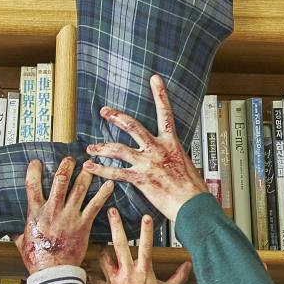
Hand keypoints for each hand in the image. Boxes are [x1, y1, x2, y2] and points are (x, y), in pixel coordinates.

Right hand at [14, 158, 113, 274]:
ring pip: (79, 189)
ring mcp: (69, 216)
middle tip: (70, 159)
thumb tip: (8, 228)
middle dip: (65, 167)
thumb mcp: (21, 243)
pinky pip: (95, 205)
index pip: (31, 185)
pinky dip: (103, 194)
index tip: (36, 161)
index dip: (34, 171)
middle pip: (60, 181)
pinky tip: (110, 184)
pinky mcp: (83, 224)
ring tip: (91, 165)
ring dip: (85, 175)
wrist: (54, 272)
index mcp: (35, 213)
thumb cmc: (36, 259)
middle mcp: (52, 210)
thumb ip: (16, 232)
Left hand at [83, 74, 207, 220]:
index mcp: (171, 143)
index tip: (154, 78)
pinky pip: (115, 172)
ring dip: (102, 147)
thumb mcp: (185, 164)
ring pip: (119, 149)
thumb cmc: (192, 188)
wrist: (193, 205)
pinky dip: (100, 170)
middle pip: (133, 126)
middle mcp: (158, 149)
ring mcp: (148, 163)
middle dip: (116, 117)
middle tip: (105, 111)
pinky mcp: (141, 178)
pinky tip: (90, 167)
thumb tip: (169, 154)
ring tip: (91, 146)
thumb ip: (172, 155)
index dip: (160, 94)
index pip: (166, 113)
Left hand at [92, 209, 191, 283]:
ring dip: (104, 250)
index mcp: (143, 273)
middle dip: (115, 226)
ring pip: (104, 257)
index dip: (147, 231)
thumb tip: (189, 265)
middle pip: (119, 245)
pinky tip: (90, 269)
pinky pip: (95, 276)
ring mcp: (113, 280)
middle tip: (111, 211)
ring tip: (105, 245)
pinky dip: (93, 273)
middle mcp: (127, 274)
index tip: (146, 216)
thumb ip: (178, 278)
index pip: (146, 247)